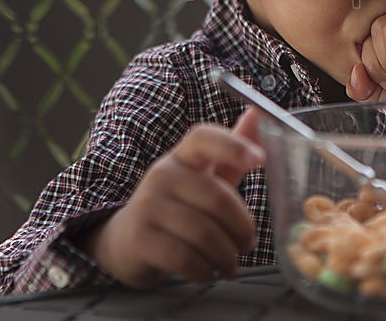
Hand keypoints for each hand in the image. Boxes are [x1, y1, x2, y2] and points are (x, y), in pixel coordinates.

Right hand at [75, 108, 264, 286]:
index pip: (203, 138)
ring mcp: (147, 206)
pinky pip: (185, 258)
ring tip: (231, 264)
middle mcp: (161, 175)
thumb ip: (231, 154)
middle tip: (249, 244)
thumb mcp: (204, 179)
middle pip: (215, 197)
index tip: (259, 160)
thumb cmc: (178, 207)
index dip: (232, 145)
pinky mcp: (140, 239)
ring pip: (203, 232)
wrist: (126, 241)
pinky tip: (209, 272)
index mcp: (182, 156)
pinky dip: (205, 270)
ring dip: (226, 255)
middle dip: (241, 227)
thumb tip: (257, 114)